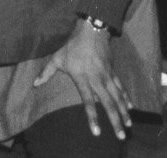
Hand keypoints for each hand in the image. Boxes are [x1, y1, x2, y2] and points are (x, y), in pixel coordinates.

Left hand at [33, 20, 131, 139]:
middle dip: (115, 120)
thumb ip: (47, 73)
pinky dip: (126, 97)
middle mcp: (97, 79)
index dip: (92, 117)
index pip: (88, 101)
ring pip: (117, 97)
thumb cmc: (72, 46)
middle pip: (107, 103)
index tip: (97, 131)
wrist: (92, 31)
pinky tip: (130, 107)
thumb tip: (35, 84)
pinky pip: (121, 87)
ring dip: (124, 111)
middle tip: (120, 135)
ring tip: (128, 125)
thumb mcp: (57, 58)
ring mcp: (107, 76)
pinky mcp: (113, 71)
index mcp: (83, 78)